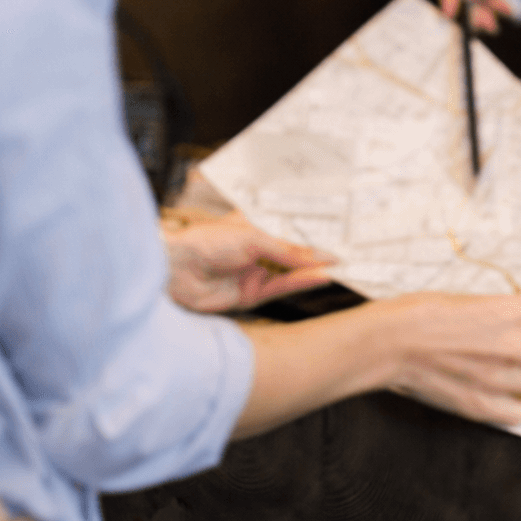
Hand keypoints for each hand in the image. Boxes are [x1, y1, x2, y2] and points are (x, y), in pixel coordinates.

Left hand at [161, 208, 336, 312]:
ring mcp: (254, 272)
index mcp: (253, 226)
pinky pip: (283, 288)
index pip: (290, 228)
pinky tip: (322, 276)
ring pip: (292, 272)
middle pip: (294, 252)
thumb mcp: (252, 238)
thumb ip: (288, 250)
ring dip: (315, 269)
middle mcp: (255, 249)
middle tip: (348, 251)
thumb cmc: (203, 242)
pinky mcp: (251, 294)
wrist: (173, 271)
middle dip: (318, 252)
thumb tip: (320, 255)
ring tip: (341, 265)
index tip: (339, 232)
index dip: (313, 230)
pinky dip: (302, 283)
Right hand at [233, 291, 520, 438]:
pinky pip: (520, 413)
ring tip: (494, 366)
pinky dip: (514, 405)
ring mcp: (498, 378)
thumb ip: (503, 312)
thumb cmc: (420, 311)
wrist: (387, 340)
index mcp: (511, 310)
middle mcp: (513, 344)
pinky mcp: (481, 405)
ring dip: (520, 375)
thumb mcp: (469, 297)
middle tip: (517, 346)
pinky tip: (500, 393)